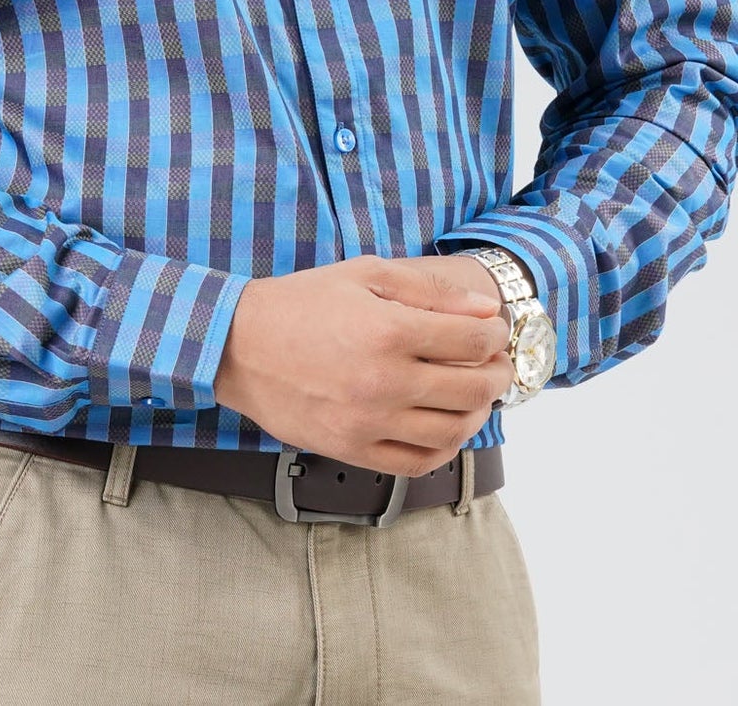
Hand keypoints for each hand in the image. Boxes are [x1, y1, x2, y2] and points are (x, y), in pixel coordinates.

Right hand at [211, 253, 513, 476]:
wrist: (239, 346)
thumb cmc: (301, 303)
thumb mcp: (365, 274)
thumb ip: (429, 291)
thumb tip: (483, 312)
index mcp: (388, 330)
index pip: (471, 339)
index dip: (495, 333)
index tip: (494, 328)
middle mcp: (384, 381)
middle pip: (472, 388)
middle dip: (498, 372)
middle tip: (497, 361)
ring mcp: (369, 422)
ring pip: (453, 430)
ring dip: (479, 411)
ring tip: (478, 394)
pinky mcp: (353, 449)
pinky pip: (417, 462)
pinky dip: (446, 448)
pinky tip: (449, 427)